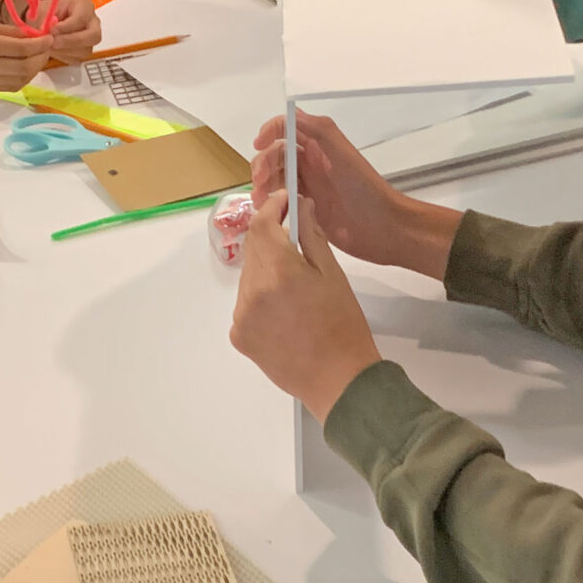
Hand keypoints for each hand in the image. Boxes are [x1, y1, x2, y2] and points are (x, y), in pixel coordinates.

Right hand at [0, 19, 57, 88]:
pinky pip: (11, 87)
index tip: (50, 36)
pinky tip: (27, 67)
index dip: (40, 43)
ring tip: (39, 56)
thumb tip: (33, 33)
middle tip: (48, 46)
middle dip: (41, 57)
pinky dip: (24, 78)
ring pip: (20, 79)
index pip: (20, 48)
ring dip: (34, 69)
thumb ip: (8, 31)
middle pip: (23, 66)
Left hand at [42, 0, 101, 65]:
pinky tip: (52, 49)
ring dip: (64, 50)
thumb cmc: (48, 12)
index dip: (66, 26)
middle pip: (93, 36)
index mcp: (84, 6)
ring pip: (85, 50)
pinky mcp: (84, 51)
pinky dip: (62, 56)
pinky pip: (77, 58)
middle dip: (71, 41)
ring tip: (48, 44)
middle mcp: (92, 22)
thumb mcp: (42, 10)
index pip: (82, 18)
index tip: (52, 30)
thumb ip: (44, 19)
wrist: (46, 21)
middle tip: (53, 43)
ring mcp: (90, 38)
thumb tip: (46, 30)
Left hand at [230, 194, 382, 418]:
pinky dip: (260, 298)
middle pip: (252, 249)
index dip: (271, 208)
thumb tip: (301, 207)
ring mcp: (241, 316)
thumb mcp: (333, 275)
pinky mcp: (239, 336)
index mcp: (279, 272)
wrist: (338, 380)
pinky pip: (245, 304)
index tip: (283, 201)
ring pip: (248, 276)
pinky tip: (284, 310)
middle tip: (292, 237)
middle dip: (270, 238)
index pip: (261, 225)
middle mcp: (252, 291)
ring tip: (293, 284)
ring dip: (265, 269)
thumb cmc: (343, 326)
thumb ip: (311, 236)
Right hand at [252, 111, 459, 277]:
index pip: (287, 128)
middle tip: (260, 182)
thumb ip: (320, 130)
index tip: (258, 144)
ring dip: (262, 184)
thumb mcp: (343, 154)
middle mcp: (312, 164)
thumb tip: (291, 113)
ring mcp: (308, 188)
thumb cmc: (366, 189)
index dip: (270, 131)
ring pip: (276, 179)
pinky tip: (266, 211)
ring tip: (260, 200)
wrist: (384, 228)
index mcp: (320, 146)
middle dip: (263, 163)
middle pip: (276, 155)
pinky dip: (270, 203)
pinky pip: (281, 202)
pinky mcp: (306, 211)